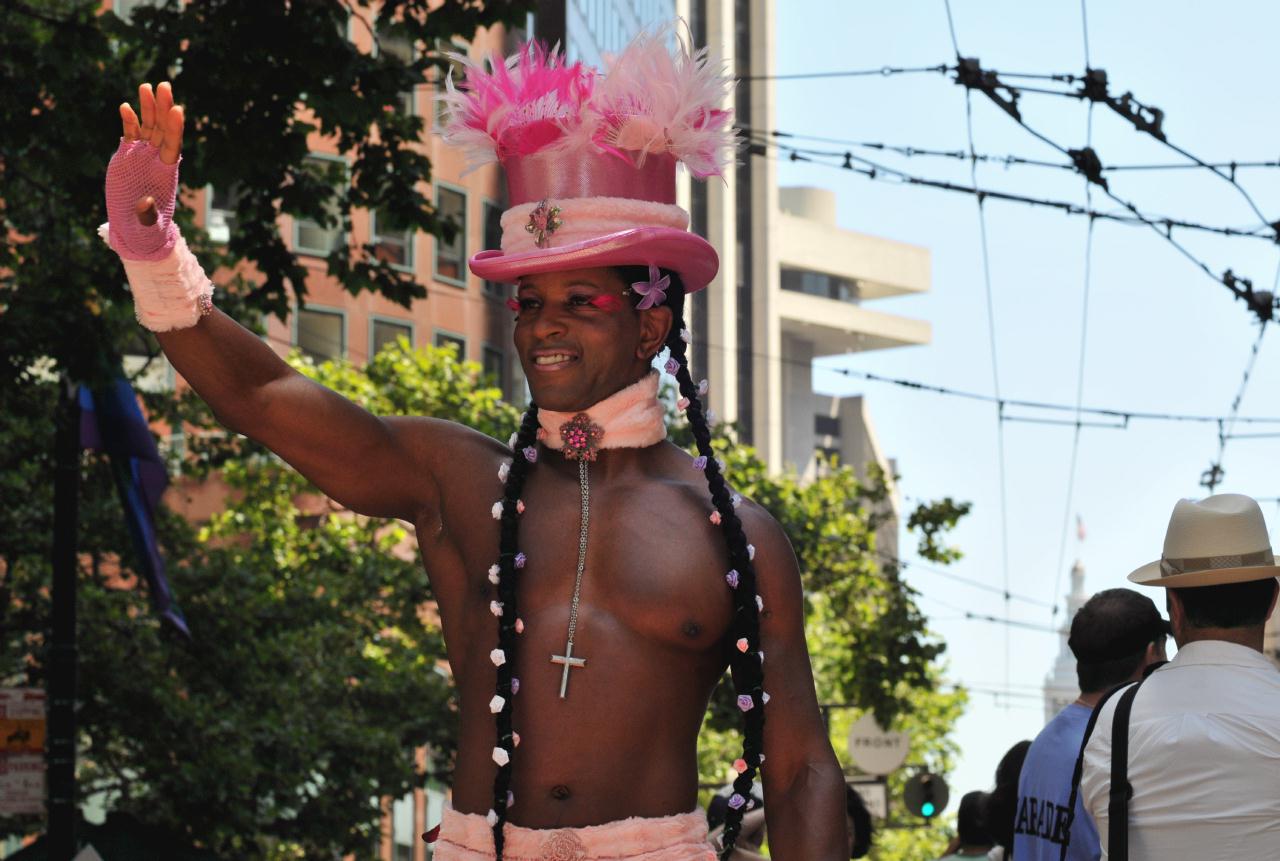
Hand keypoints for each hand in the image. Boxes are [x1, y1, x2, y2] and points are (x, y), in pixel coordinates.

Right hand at [119, 82, 183, 225]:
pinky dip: (129, 121)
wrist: (133, 226)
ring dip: (148, 107)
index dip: (175, 128)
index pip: (173, 145)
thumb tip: (144, 204)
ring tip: (148, 86)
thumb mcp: (147, 225)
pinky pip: (130, 134)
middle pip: (162, 129)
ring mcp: (142, 155)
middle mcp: (156, 159)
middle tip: (165, 85)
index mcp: (166, 172)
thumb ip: (147, 215)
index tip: (178, 110)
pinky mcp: (127, 155)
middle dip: (163, 107)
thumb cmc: (145, 228)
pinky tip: (126, 106)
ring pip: (148, 127)